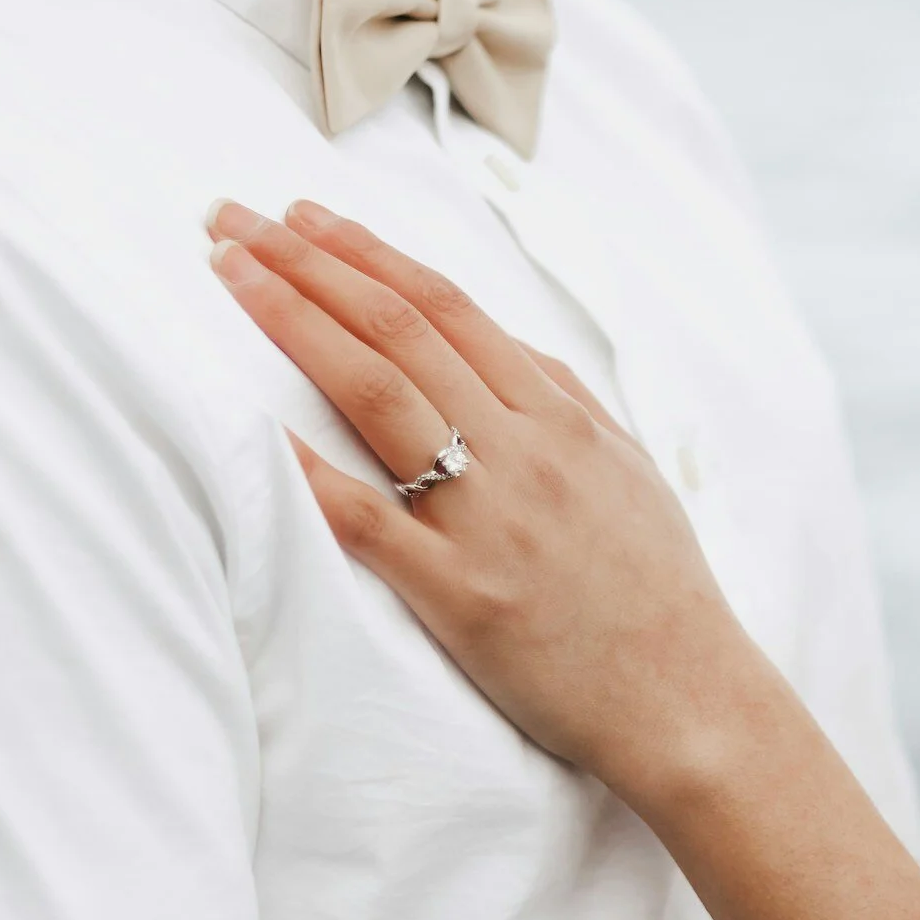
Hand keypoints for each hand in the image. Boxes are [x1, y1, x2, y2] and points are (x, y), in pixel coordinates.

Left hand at [205, 199, 784, 809]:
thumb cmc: (660, 593)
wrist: (691, 700)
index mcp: (562, 419)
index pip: (447, 307)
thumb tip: (499, 343)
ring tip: (228, 275)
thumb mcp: (629, 474)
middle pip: (399, 330)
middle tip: (230, 219)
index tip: (302, 218)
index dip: (366, 253)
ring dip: (293, 322)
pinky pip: (370, 522)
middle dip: (306, 263)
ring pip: (378, 395)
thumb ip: (564, 403)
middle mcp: (524, 453)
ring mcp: (492, 521)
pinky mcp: (464, 596)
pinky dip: (309, 472)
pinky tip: (252, 427)